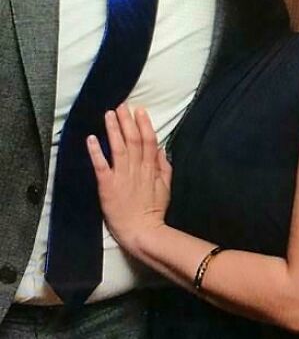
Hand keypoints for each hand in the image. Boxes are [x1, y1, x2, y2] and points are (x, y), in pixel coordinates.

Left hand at [87, 104, 171, 254]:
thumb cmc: (153, 211)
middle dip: (127, 121)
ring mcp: (122, 177)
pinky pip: (102, 166)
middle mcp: (137, 169)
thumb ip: (164, 167)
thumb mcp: (166, 187)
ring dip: (113, 130)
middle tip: (122, 105)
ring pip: (118, 148)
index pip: (148, 141)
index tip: (140, 110)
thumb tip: (161, 148)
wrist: (143, 232)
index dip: (144, 124)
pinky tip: (91, 139)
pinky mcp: (108, 187)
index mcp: (151, 169)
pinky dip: (96, 152)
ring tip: (109, 114)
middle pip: (133, 140)